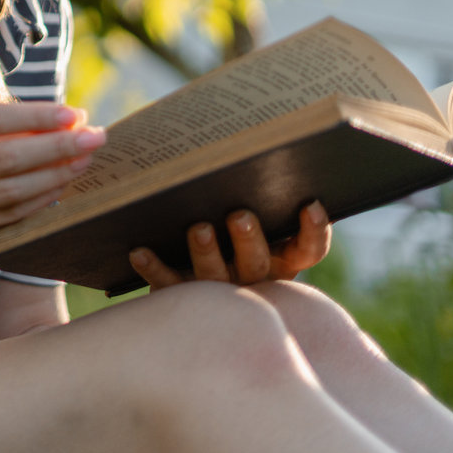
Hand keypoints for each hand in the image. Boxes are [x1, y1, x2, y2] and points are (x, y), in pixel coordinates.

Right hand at [0, 102, 105, 251]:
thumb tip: (62, 120)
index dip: (34, 116)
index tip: (72, 112)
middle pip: (5, 158)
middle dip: (56, 146)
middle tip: (94, 136)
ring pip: (12, 192)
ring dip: (56, 175)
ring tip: (85, 160)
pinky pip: (11, 216)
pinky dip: (42, 199)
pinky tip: (63, 184)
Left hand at [128, 202, 331, 289]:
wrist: (196, 308)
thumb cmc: (227, 235)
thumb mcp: (249, 218)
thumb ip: (250, 193)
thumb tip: (244, 144)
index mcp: (279, 259)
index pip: (308, 250)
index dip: (314, 230)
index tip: (310, 204)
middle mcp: (252, 278)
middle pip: (258, 264)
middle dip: (249, 240)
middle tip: (240, 216)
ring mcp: (218, 291)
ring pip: (215, 277)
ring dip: (206, 253)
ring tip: (198, 229)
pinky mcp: (181, 297)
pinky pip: (168, 284)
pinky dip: (154, 267)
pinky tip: (138, 250)